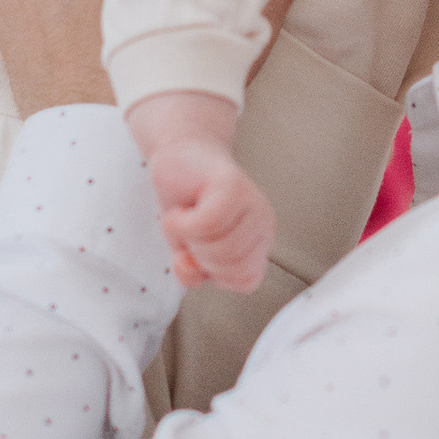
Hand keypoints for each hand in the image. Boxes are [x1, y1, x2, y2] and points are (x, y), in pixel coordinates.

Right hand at [142, 135, 275, 294]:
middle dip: (198, 258)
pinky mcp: (233, 186)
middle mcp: (262, 223)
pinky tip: (176, 212)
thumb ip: (191, 272)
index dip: (214, 276)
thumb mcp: (186, 249)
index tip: (197, 253)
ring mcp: (252, 203)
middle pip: (231, 267)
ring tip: (183, 218)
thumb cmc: (187, 203)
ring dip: (188, 239)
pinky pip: (207, 224)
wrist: (178, 156)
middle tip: (188, 232)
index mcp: (259, 242)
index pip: (246, 282)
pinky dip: (180, 225)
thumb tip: (190, 271)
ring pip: (221, 248)